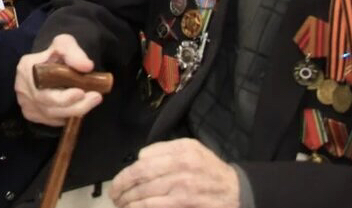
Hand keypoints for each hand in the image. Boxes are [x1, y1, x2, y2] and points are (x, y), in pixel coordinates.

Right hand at [14, 34, 102, 126]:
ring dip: (74, 111)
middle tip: (96, 97)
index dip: (62, 95)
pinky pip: (51, 121)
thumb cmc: (57, 54)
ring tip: (93, 100)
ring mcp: (25, 103)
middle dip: (74, 105)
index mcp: (26, 67)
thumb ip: (74, 53)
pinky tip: (78, 107)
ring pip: (51, 115)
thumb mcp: (65, 44)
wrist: (49, 64)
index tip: (81, 92)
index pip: (42, 86)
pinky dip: (66, 117)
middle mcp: (22, 88)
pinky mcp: (31, 114)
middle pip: (48, 105)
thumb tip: (86, 66)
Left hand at [109, 139, 239, 207]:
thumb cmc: (209, 169)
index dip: (125, 173)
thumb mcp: (191, 149)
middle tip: (113, 195)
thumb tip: (139, 159)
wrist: (237, 190)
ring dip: (127, 201)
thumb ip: (164, 151)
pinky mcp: (185, 203)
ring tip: (120, 204)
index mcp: (180, 150)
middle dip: (121, 188)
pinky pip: (154, 206)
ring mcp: (183, 186)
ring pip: (144, 193)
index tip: (117, 182)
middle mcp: (181, 165)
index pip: (143, 160)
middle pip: (140, 176)